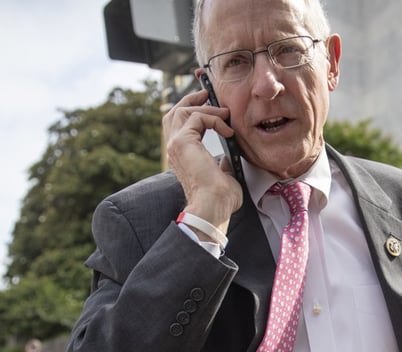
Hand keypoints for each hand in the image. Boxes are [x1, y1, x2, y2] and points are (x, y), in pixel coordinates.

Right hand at [162, 88, 243, 230]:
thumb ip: (222, 163)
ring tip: (225, 115)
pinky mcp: (182, 142)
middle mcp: (173, 147)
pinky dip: (215, 119)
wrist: (213, 206)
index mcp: (181, 155)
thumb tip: (228, 157)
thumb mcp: (223, 175)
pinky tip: (227, 131)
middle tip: (208, 94)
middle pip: (174, 112)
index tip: (209, 104)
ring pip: (184, 110)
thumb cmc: (220, 198)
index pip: (178, 124)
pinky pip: (198, 117)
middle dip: (191, 99)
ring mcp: (175, 143)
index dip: (191, 110)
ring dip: (208, 109)